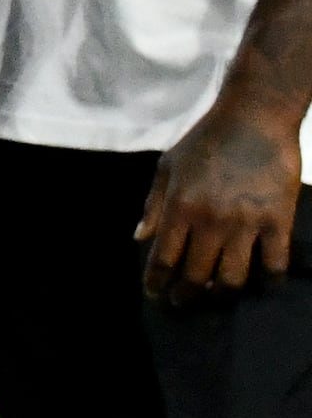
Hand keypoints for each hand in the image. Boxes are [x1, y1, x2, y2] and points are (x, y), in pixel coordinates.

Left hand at [140, 95, 304, 300]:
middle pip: (196, 275)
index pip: (163, 260)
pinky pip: (275, 263)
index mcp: (179, 208)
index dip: (157, 284)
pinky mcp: (278, 220)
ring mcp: (246, 223)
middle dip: (186, 295)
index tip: (156, 295)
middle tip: (184, 301)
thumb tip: (139, 238)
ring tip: (218, 295)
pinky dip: (269, 281)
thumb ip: (154, 205)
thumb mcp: (168, 167)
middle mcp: (210, 221)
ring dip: (223, 294)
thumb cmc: (206, 139)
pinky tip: (264, 285)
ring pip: (233, 278)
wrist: (254, 117)